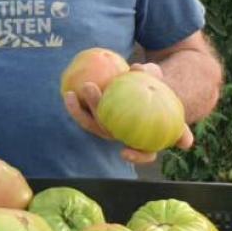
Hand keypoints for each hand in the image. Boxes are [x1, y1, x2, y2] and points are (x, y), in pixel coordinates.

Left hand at [63, 61, 194, 164]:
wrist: (149, 84)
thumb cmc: (161, 88)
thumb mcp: (163, 85)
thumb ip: (155, 80)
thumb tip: (140, 73)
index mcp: (146, 138)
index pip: (145, 154)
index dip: (136, 157)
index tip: (123, 152)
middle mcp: (124, 136)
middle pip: (109, 133)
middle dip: (97, 115)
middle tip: (92, 89)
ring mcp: (108, 128)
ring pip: (92, 125)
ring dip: (80, 112)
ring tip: (73, 93)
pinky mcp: (95, 119)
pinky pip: (83, 114)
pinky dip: (75, 106)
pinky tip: (68, 94)